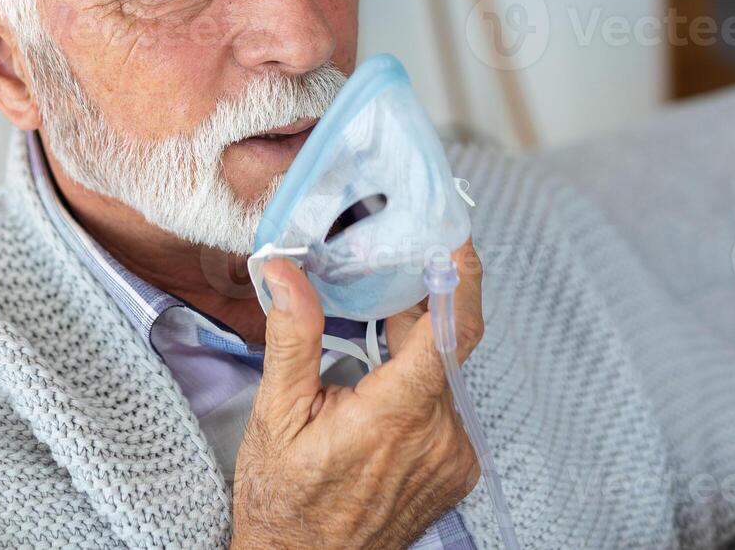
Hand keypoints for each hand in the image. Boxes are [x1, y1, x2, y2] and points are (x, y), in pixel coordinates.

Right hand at [230, 241, 484, 549]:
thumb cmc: (285, 500)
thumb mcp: (276, 415)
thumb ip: (293, 337)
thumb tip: (286, 270)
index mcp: (395, 414)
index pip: (449, 328)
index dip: (459, 274)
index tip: (454, 234)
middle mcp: (438, 434)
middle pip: (444, 344)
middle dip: (415, 306)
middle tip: (382, 272)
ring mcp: (453, 455)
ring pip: (444, 374)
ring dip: (414, 350)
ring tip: (370, 337)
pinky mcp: (457, 468)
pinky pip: (447, 406)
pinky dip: (419, 386)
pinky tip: (379, 390)